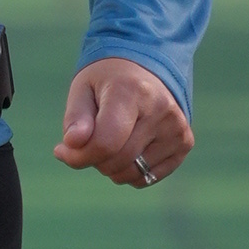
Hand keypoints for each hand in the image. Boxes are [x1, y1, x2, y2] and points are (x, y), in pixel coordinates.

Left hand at [56, 57, 191, 190]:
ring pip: (131, 173)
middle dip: (93, 159)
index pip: (105, 143)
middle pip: (117, 161)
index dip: (78, 155)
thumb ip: (75, 118)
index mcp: (132, 91)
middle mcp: (161, 109)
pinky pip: (147, 178)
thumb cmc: (108, 82)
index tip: (63, 150)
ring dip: (111, 167)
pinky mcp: (184, 143)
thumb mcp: (82, 89)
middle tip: (88, 141)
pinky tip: (127, 149)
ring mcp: (177, 128)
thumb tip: (73, 144)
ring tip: (110, 142)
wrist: (146, 70)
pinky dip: (130, 171)